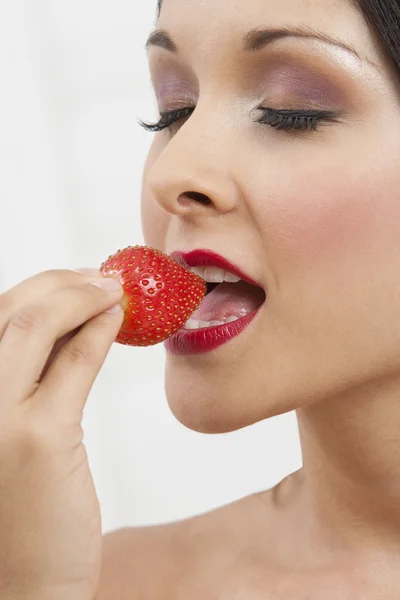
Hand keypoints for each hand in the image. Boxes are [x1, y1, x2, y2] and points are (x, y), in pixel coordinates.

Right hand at [0, 268, 123, 599]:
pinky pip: (74, 362)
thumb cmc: (18, 511)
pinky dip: (98, 330)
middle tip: (103, 276)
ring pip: (37, 322)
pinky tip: (118, 319)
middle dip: (63, 281)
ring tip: (115, 288)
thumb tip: (77, 322)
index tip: (78, 278)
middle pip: (11, 307)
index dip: (41, 286)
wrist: (21, 586)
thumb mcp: (13, 431)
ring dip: (82, 294)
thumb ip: (33, 374)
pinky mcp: (36, 437)